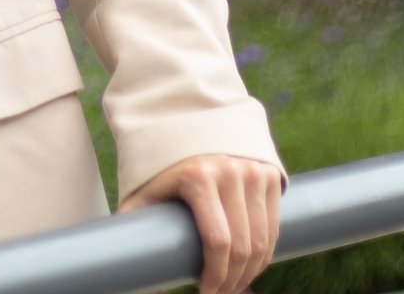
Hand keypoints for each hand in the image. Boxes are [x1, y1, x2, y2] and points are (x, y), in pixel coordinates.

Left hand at [118, 152, 281, 293]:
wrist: (183, 127)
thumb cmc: (157, 170)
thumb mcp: (140, 196)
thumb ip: (130, 233)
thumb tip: (143, 286)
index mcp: (198, 177)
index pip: (218, 241)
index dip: (215, 276)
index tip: (205, 292)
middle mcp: (230, 171)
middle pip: (243, 245)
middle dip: (233, 280)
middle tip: (220, 293)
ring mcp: (253, 170)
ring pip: (263, 239)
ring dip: (252, 271)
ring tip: (234, 284)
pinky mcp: (268, 172)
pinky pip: (273, 224)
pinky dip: (266, 252)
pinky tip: (252, 266)